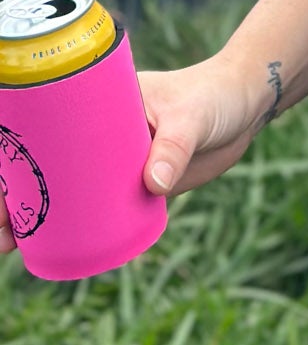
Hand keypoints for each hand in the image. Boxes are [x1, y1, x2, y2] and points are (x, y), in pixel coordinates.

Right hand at [2, 54, 264, 256]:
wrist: (246, 105)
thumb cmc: (214, 96)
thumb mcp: (192, 116)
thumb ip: (175, 146)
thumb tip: (153, 185)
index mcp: (100, 101)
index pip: (45, 126)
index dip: (15, 154)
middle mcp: (99, 131)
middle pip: (46, 162)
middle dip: (15, 193)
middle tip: (1, 231)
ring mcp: (115, 159)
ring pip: (68, 189)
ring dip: (38, 214)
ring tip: (12, 245)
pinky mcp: (135, 183)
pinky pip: (98, 206)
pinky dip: (77, 225)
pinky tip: (57, 247)